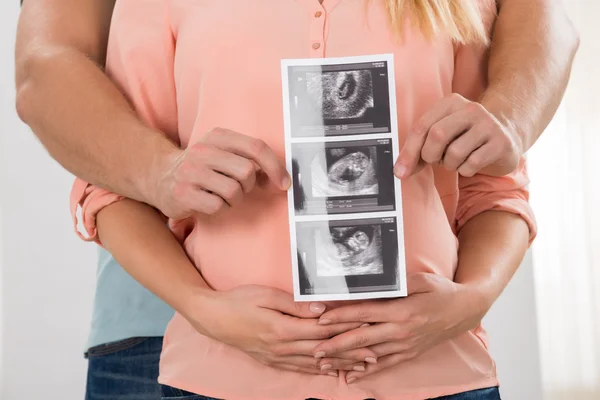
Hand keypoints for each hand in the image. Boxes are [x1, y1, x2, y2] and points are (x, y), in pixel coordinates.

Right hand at [151, 127, 290, 218]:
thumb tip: (278, 177)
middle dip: (249, 185)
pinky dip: (219, 208)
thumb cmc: (201, 167)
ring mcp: (191, 172)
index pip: (256, 147)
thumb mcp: (222, 152)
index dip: (275, 167)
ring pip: (234, 191)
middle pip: (247, 171)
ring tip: (221, 195)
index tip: (283, 184)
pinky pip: (218, 206)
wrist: (158, 176)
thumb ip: (248, 158)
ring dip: (234, 199)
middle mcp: (202, 150)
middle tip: (238, 188)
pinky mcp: (183, 194)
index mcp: (217, 136)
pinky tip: (208, 203)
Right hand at [186, 285, 366, 375]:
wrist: (213, 318)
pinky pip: (299, 369)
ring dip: (339, 364)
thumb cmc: (239, 301)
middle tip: (374, 354)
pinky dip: (318, 371)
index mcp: (282, 329)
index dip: (345, 330)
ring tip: (360, 366)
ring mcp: (276, 357)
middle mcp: (282, 347)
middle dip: (350, 352)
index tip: (366, 328)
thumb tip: (321, 309)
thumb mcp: (266, 296)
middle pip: (323, 350)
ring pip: (314, 363)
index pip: (322, 330)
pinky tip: (330, 372)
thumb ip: (295, 305)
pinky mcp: (271, 360)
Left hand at [312, 273, 489, 382]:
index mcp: (402, 310)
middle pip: (362, 338)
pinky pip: (385, 364)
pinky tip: (350, 374)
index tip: (321, 319)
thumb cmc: (441, 291)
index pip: (364, 312)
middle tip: (314, 349)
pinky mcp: (409, 353)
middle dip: (335, 344)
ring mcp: (405, 345)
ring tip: (324, 363)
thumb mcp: (419, 280)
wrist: (465, 310)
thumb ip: (393, 283)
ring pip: (369, 354)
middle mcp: (401, 330)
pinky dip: (366, 370)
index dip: (341, 316)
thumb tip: (367, 283)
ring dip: (346, 359)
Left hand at [394, 94, 522, 178]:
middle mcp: (471, 109)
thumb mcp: (442, 136)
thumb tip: (400, 171)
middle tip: (436, 160)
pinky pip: (471, 164)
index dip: (408, 152)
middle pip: (437, 135)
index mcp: (451, 103)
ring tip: (457, 159)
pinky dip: (465, 170)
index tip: (400, 172)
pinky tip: (471, 163)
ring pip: (455, 153)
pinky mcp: (501, 143)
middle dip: (430, 156)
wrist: (507, 135)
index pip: (422, 126)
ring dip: (450, 164)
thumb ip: (419, 149)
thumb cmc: (465, 137)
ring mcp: (489, 125)